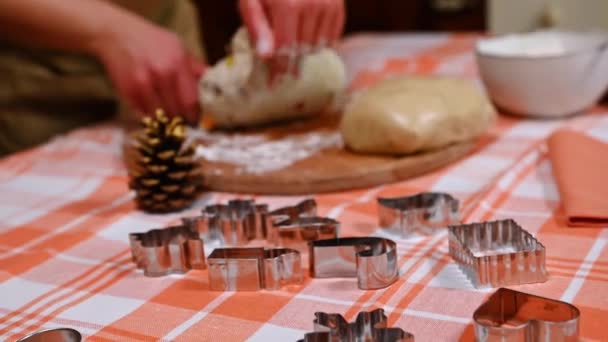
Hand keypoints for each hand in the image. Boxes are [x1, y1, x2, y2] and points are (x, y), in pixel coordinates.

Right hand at [90, 18, 204, 122]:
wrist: (116, 34)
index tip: (197, 118)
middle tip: (183, 118)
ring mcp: (142, 84)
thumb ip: (196, 68)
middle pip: (177, 112)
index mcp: (176, 63)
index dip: (195, 114)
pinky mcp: (128, 92)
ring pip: (161, 117)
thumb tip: (213, 85)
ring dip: (166, 119)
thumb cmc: (151, 40)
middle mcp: (160, 74)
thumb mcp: (178, 47)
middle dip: (181, 118)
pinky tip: (152, 105)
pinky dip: (150, 114)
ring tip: (167, 112)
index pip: (191, 101)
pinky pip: (144, 114)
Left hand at [239, 0, 344, 76]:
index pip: (284, 50)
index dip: (278, 70)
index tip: (272, 85)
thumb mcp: (251, 0)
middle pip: (301, 51)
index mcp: (288, 6)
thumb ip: (257, 27)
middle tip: (280, 72)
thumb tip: (266, 58)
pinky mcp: (338, 5)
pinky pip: (331, 37)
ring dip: (303, 52)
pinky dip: (319, 42)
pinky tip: (307, 37)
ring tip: (291, 47)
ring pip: (317, 47)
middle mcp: (313, 6)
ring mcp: (329, 4)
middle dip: (289, 63)